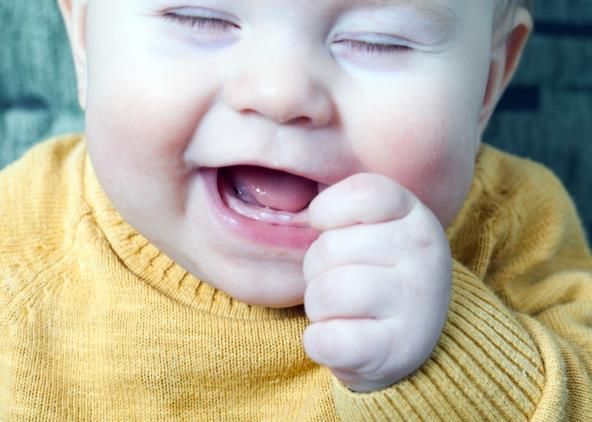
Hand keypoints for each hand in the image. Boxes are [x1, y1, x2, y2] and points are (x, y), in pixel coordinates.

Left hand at [302, 173, 451, 392]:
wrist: (409, 339)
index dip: (326, 211)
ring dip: (317, 306)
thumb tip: (295, 206)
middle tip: (338, 281)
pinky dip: (318, 342)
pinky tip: (340, 338)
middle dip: (315, 268)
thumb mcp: (375, 227)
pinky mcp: (398, 350)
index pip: (360, 194)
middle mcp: (424, 255)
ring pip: (325, 294)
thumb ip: (346, 207)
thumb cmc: (376, 272)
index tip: (328, 228)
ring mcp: (417, 304)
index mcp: (415, 216)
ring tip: (340, 310)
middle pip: (328, 248)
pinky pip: (326, 340)